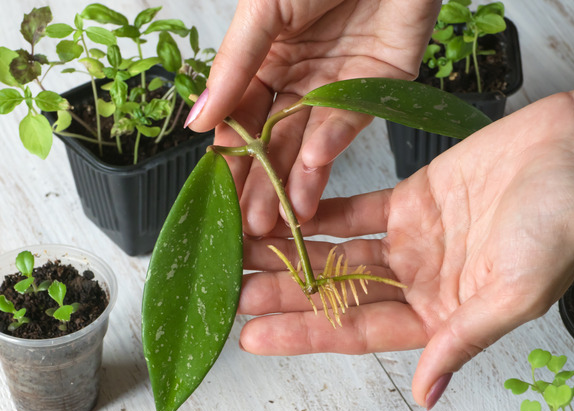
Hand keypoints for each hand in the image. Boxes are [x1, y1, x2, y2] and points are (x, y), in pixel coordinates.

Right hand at [186, 0, 439, 235]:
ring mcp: (338, 85)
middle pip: (273, 139)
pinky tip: (307, 172)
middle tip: (246, 225)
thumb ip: (234, 67)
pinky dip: (328, 146)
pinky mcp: (377, 86)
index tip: (216, 191)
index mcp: (265, 58)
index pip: (240, 118)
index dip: (229, 154)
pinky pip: (349, 122)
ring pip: (309, 141)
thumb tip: (196, 121)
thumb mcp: (261, 10)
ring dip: (293, 180)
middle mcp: (300, 78)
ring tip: (278, 221)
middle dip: (260, 182)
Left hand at [235, 92, 573, 407]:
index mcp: (443, 316)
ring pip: (338, 253)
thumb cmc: (564, 221)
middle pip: (338, 294)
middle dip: (284, 294)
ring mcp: (412, 242)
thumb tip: (427, 392)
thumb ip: (464, 339)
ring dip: (292, 253)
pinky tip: (284, 213)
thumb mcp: (518, 291)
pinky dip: (320, 212)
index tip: (256, 336)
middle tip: (233, 292)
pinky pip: (355, 209)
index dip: (305, 334)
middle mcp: (420, 283)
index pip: (359, 332)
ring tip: (244, 253)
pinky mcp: (411, 199)